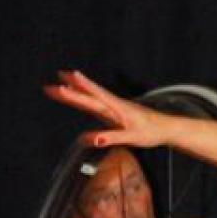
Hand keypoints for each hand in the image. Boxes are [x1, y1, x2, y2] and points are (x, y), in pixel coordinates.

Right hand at [44, 70, 169, 148]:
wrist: (167, 128)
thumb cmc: (151, 133)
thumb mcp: (132, 138)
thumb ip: (112, 137)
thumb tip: (92, 139)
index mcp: (117, 108)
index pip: (96, 95)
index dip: (82, 87)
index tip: (66, 78)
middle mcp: (113, 105)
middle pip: (88, 96)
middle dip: (69, 91)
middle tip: (49, 86)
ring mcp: (114, 108)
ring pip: (91, 98)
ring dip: (75, 91)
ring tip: (59, 84)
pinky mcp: (116, 112)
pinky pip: (97, 103)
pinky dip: (86, 97)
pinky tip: (79, 96)